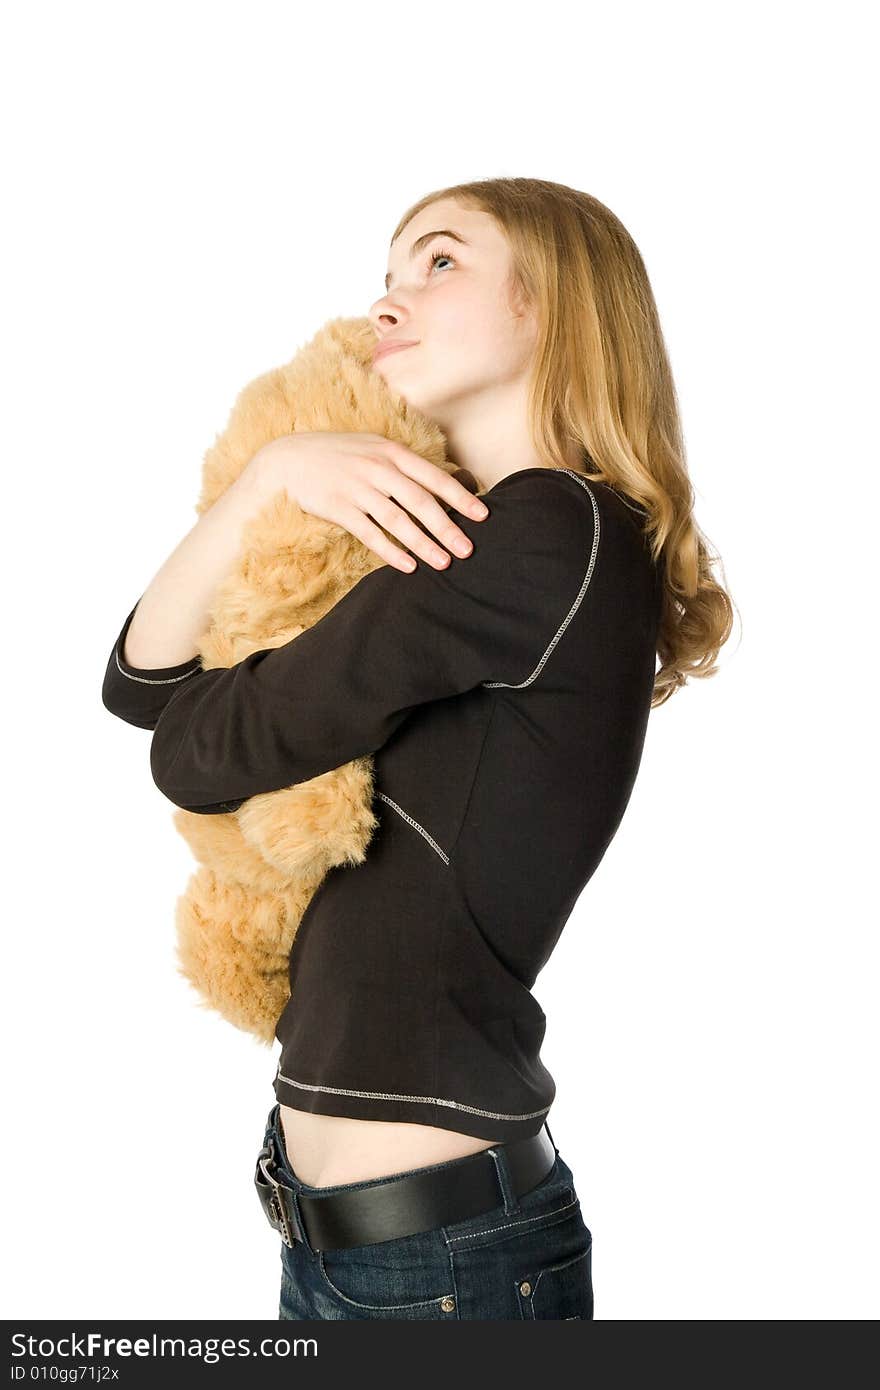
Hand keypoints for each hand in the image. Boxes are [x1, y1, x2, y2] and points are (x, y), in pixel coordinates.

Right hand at [250, 432, 489, 572]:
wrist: (287, 460)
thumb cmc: (337, 456)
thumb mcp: (372, 449)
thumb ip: (402, 466)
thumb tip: (437, 486)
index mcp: (391, 453)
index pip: (433, 477)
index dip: (460, 497)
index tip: (482, 515)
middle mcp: (378, 469)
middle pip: (420, 502)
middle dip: (448, 527)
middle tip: (468, 549)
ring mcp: (357, 488)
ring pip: (398, 520)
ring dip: (423, 544)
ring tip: (444, 563)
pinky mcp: (338, 508)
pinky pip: (370, 533)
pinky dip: (390, 551)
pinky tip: (408, 566)